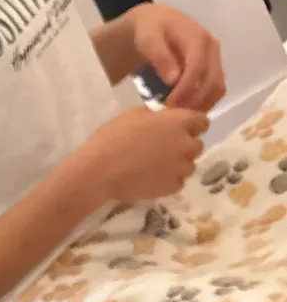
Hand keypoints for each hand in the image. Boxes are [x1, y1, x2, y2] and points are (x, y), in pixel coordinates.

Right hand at [77, 106, 207, 207]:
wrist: (99, 172)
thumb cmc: (113, 137)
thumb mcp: (135, 114)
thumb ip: (158, 115)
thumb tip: (164, 118)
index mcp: (179, 121)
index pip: (202, 122)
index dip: (191, 126)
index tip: (178, 130)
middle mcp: (185, 144)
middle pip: (197, 145)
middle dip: (184, 146)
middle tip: (164, 150)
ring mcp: (180, 168)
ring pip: (189, 166)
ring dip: (178, 165)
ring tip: (158, 167)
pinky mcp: (170, 187)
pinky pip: (178, 183)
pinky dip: (169, 181)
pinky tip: (153, 179)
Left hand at [130, 4, 224, 111]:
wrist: (155, 24)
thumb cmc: (149, 31)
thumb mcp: (148, 38)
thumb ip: (160, 55)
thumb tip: (174, 79)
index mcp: (198, 38)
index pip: (197, 69)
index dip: (185, 91)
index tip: (168, 106)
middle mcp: (212, 48)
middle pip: (212, 82)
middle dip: (193, 102)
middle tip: (172, 116)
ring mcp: (215, 59)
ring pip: (217, 89)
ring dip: (200, 106)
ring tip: (177, 115)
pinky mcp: (213, 69)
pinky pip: (214, 91)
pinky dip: (203, 104)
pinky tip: (184, 111)